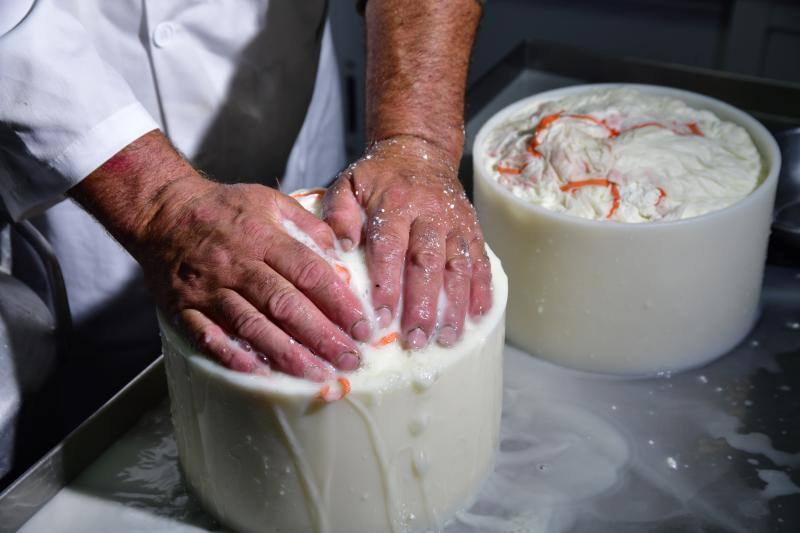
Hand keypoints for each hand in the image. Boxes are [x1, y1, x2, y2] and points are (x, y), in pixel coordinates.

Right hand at [135, 175, 370, 379]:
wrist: (162, 211)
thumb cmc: (222, 208)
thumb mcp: (269, 199)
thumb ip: (307, 222)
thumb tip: (340, 249)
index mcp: (263, 237)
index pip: (309, 273)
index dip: (339, 302)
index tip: (363, 326)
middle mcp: (237, 264)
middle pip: (285, 304)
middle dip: (322, 335)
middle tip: (351, 359)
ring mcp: (209, 289)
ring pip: (252, 325)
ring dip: (288, 353)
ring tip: (319, 374)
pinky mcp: (184, 308)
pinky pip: (208, 336)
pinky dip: (233, 356)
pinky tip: (260, 373)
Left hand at [323, 135, 491, 348]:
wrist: (420, 149)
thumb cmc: (378, 176)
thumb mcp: (349, 183)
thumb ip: (339, 212)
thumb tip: (342, 245)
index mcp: (394, 203)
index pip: (390, 246)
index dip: (386, 283)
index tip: (380, 317)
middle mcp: (428, 213)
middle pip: (427, 261)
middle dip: (422, 304)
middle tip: (415, 338)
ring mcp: (455, 222)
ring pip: (458, 265)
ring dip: (454, 304)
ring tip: (446, 338)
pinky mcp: (472, 229)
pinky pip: (481, 259)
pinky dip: (482, 288)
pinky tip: (478, 315)